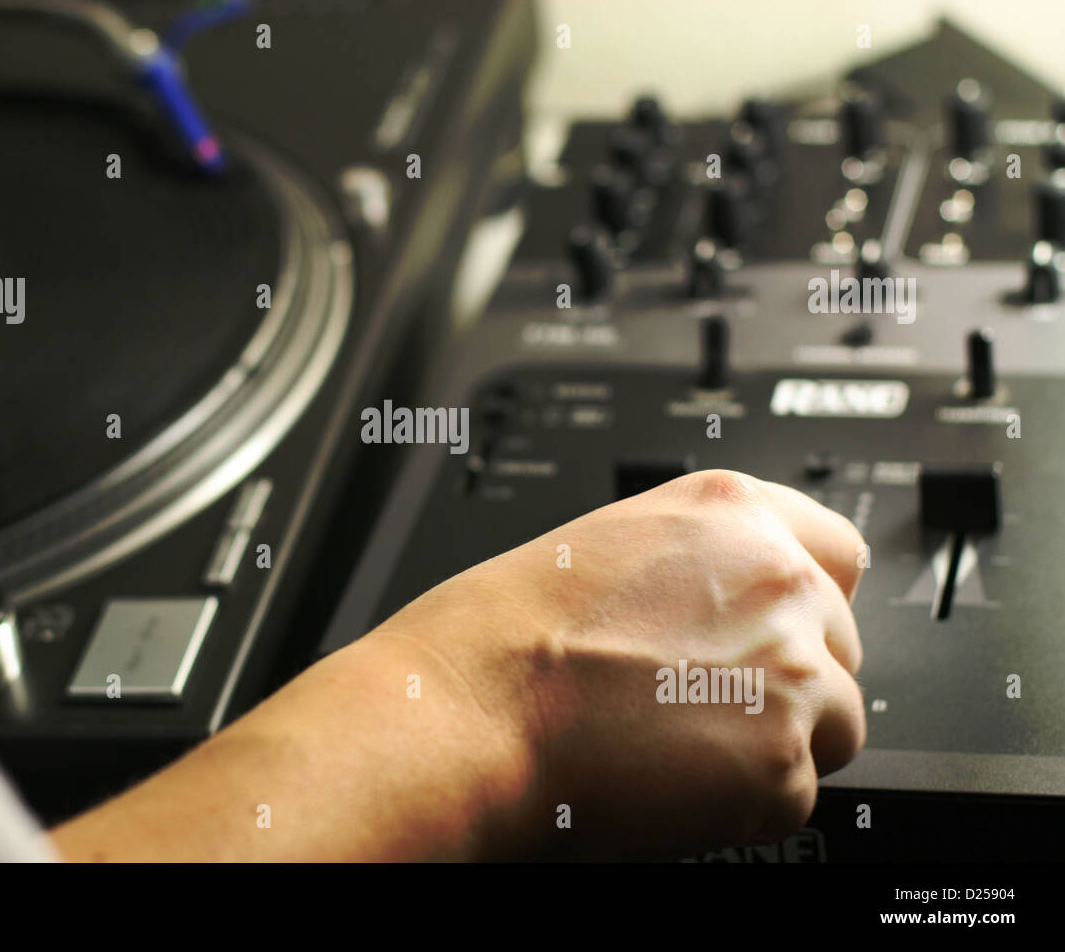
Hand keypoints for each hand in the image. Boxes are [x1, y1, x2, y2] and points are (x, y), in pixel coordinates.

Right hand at [370, 469, 866, 858]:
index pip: (837, 553)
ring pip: (835, 724)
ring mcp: (790, 672)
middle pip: (842, 646)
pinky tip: (669, 778)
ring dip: (775, 741)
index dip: (807, 601)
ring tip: (680, 742)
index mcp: (733, 514)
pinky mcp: (781, 764)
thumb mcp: (614, 545)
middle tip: (704, 699)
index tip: (786, 629)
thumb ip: (701, 562)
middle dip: (790, 678)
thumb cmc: (506, 633)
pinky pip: (794, 793)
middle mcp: (779, 582)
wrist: (474, 711)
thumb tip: (737, 600)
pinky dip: (742, 801)